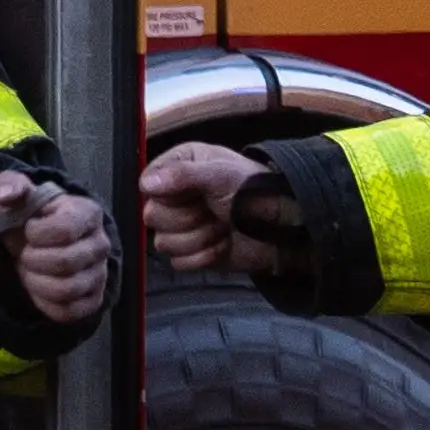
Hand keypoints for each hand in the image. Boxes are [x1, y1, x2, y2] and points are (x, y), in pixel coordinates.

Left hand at [0, 171, 114, 327]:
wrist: (39, 241)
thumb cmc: (30, 215)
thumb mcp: (17, 194)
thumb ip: (10, 187)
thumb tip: (7, 195)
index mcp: (88, 213)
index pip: (65, 230)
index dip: (36, 233)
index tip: (28, 229)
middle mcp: (101, 244)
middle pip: (65, 263)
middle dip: (31, 260)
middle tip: (24, 253)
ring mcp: (99, 274)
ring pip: (66, 290)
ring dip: (35, 282)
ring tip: (29, 269)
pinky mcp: (92, 299)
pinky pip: (68, 312)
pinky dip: (44, 303)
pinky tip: (37, 287)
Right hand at [140, 141, 290, 279]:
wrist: (282, 229)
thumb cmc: (256, 191)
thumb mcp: (220, 175)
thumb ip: (183, 175)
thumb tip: (146, 184)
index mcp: (179, 167)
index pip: (146, 184)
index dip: (165, 195)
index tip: (191, 194)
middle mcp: (176, 196)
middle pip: (152, 217)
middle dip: (188, 220)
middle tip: (214, 211)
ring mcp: (181, 226)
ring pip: (163, 243)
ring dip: (200, 239)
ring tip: (223, 227)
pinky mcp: (190, 252)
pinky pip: (178, 263)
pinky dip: (204, 257)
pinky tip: (222, 244)